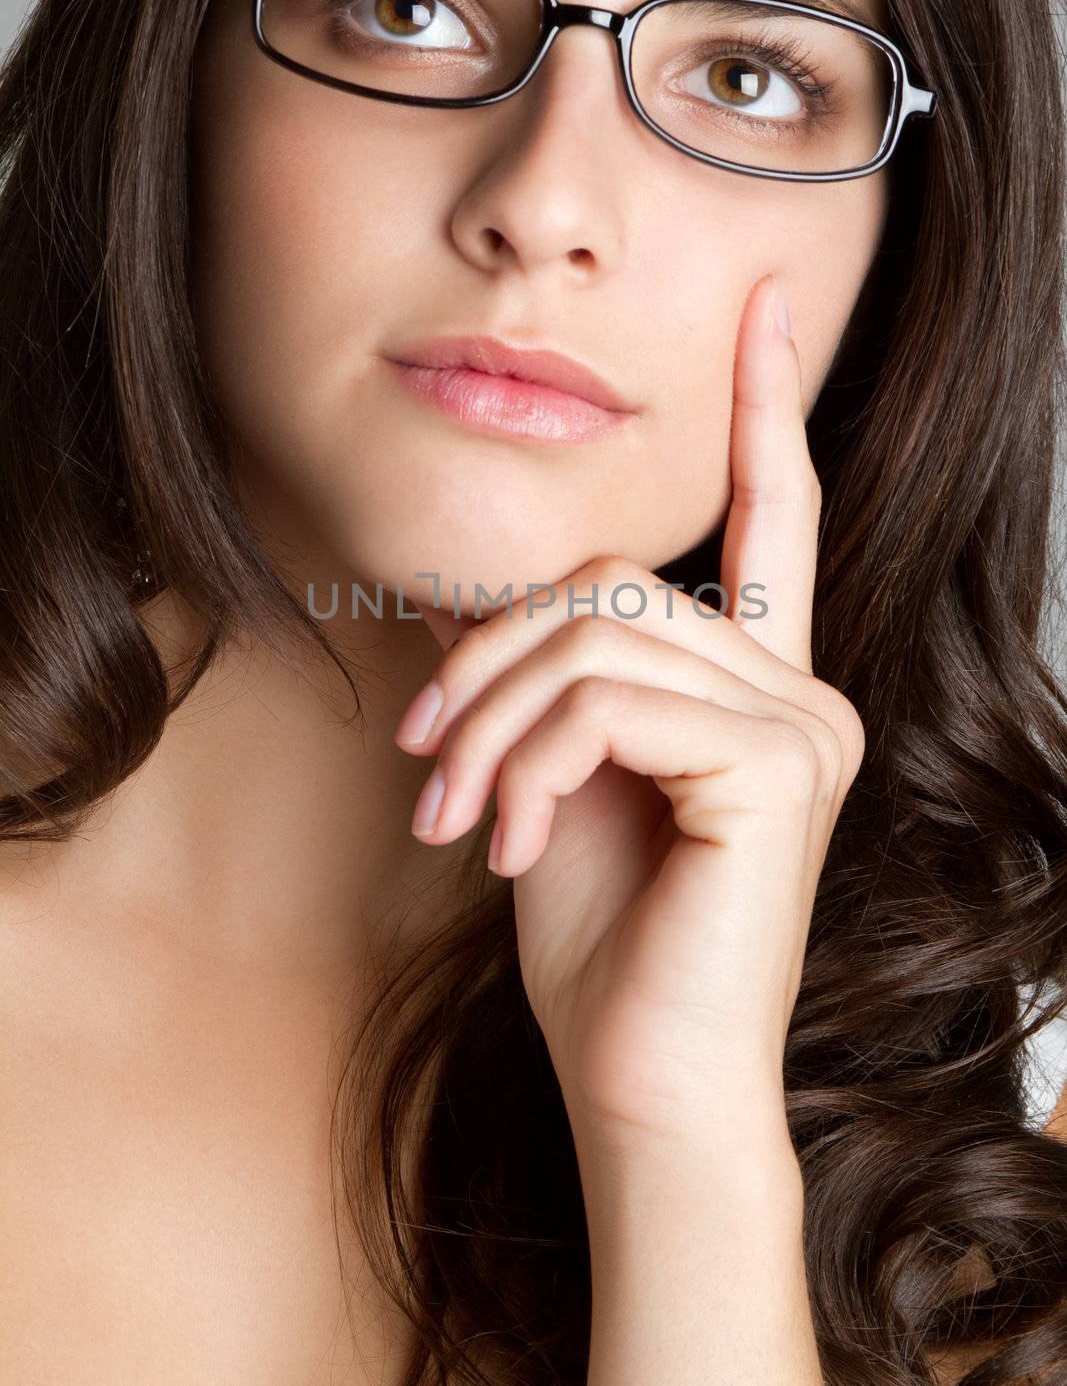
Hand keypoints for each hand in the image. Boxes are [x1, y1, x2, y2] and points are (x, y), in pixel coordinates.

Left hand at [393, 274, 864, 1155]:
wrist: (640, 1081)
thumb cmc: (602, 939)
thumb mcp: (554, 776)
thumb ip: (543, 676)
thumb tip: (466, 600)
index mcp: (761, 685)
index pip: (774, 518)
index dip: (768, 405)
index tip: (767, 304)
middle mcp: (803, 692)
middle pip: (614, 586)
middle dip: (491, 662)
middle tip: (428, 759)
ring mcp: (805, 727)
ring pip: (600, 636)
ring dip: (495, 721)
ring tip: (458, 811)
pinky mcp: (780, 767)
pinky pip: (610, 699)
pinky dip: (527, 759)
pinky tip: (508, 841)